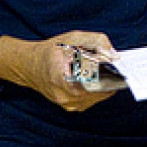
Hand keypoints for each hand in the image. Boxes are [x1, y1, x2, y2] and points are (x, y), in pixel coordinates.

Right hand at [0, 31, 118, 111]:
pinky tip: (90, 78)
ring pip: (97, 96)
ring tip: (97, 70)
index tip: (116, 66)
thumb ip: (95, 41)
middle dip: (107, 78)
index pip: (95, 82)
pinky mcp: (71, 108)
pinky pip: (91, 100)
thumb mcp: (72, 38)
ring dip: (102, 84)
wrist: (30, 67)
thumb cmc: (50, 51)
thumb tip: (114, 54)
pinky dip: (95, 89)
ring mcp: (68, 105)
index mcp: (63, 78)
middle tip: (109, 65)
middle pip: (99, 90)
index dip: (109, 74)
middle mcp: (66, 96)